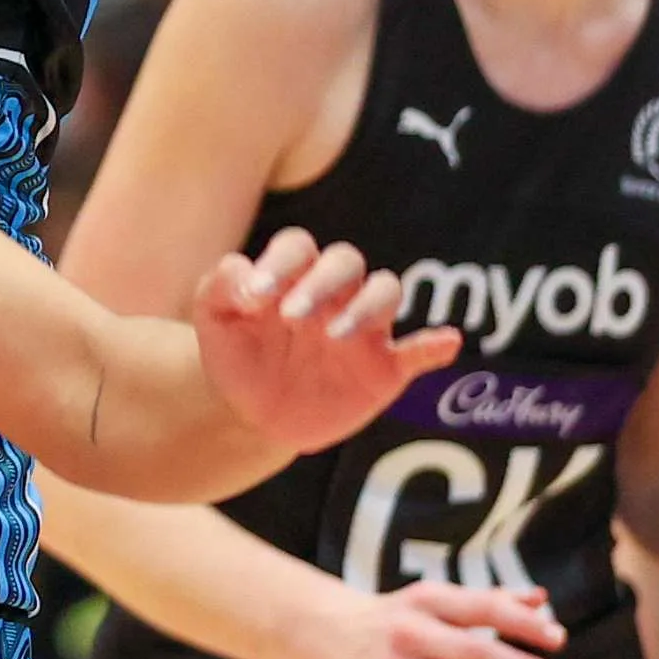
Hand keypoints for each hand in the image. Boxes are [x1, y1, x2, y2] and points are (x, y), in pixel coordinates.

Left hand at [193, 226, 460, 457]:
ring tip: (335, 336)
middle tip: (291, 318)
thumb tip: (246, 277)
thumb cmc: (234, 350)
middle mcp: (333, 291)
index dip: (280, 263)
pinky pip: (418, 351)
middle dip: (322, 282)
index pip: (299, 246)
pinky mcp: (383, 368)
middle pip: (346, 262)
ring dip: (366, 307)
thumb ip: (218, 285)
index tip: (254, 298)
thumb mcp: (212, 316)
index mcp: (292, 272)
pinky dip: (434, 344)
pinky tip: (447, 342)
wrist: (249, 411)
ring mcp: (362, 328)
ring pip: (386, 292)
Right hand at [300, 578, 566, 658]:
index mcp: (424, 600)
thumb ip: (488, 600)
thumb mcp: (433, 599)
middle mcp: (408, 631)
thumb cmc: (393, 615)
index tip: (559, 639)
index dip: (522, 624)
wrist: (321, 629)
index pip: (482, 608)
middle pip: (472, 653)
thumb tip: (542, 600)